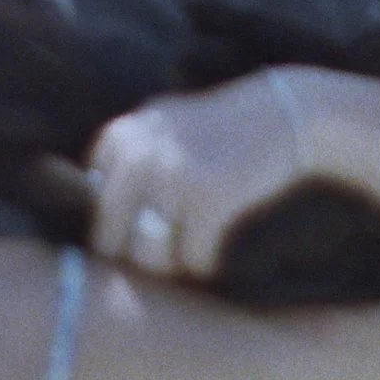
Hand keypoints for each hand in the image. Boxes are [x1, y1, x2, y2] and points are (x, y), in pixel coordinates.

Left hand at [87, 71, 312, 279]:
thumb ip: (127, 161)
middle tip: (165, 257)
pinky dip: (206, 264)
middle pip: (111, 241)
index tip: (142, 234)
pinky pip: (192, 260)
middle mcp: (137, 154)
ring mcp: (172, 176)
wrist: (286, 112)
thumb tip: (96, 226)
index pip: (92, 209)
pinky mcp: (208, 198)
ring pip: (148, 258)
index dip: (116, 230)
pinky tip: (217, 250)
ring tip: (188, 253)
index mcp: (120, 136)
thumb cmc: (222, 128)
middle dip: (137, 258)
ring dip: (170, 267)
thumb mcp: (163, 126)